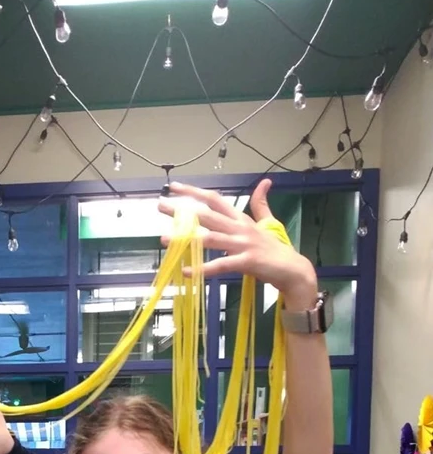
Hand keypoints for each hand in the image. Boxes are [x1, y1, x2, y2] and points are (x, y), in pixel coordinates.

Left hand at [158, 179, 317, 307]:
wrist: (293, 269)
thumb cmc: (275, 248)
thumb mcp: (267, 222)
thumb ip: (261, 203)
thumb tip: (265, 182)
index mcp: (240, 218)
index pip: (214, 199)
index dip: (194, 192)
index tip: (174, 187)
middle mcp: (239, 227)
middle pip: (206, 215)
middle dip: (181, 210)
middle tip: (160, 205)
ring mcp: (243, 244)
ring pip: (209, 238)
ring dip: (185, 238)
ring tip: (164, 238)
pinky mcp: (247, 261)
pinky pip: (221, 265)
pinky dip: (203, 268)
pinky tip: (187, 271)